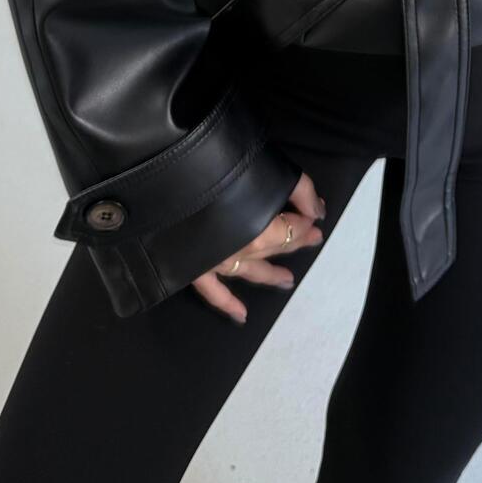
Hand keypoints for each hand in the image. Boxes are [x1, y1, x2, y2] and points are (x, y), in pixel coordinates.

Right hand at [190, 171, 325, 322]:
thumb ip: (298, 188)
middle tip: (312, 237)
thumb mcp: (265, 170)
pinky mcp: (194, 268)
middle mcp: (238, 249)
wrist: (163, 177)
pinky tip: (241, 315)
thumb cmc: (214, 167)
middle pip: (274, 247)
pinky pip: (212, 291)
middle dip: (296, 240)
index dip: (306, 219)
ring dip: (269, 275)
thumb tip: (318, 211)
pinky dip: (227, 304)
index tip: (314, 211)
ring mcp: (216, 261)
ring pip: (249, 272)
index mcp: (257, 227)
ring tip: (287, 280)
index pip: (291, 228)